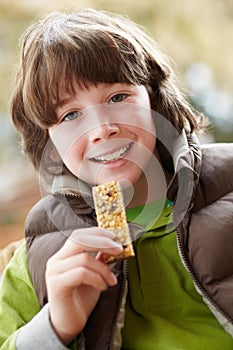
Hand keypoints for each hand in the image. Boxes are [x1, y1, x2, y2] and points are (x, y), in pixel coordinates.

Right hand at [45, 227, 122, 344]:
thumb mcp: (94, 274)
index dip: (98, 233)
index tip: (115, 236)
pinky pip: (81, 273)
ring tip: (112, 280)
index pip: (79, 235)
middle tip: (119, 250)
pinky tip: (103, 287)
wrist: (68, 325)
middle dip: (103, 242)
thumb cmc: (81, 298)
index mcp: (63, 255)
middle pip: (80, 240)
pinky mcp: (57, 285)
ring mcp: (54, 272)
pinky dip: (97, 278)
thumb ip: (99, 259)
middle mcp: (56, 260)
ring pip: (84, 258)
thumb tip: (113, 245)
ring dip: (104, 269)